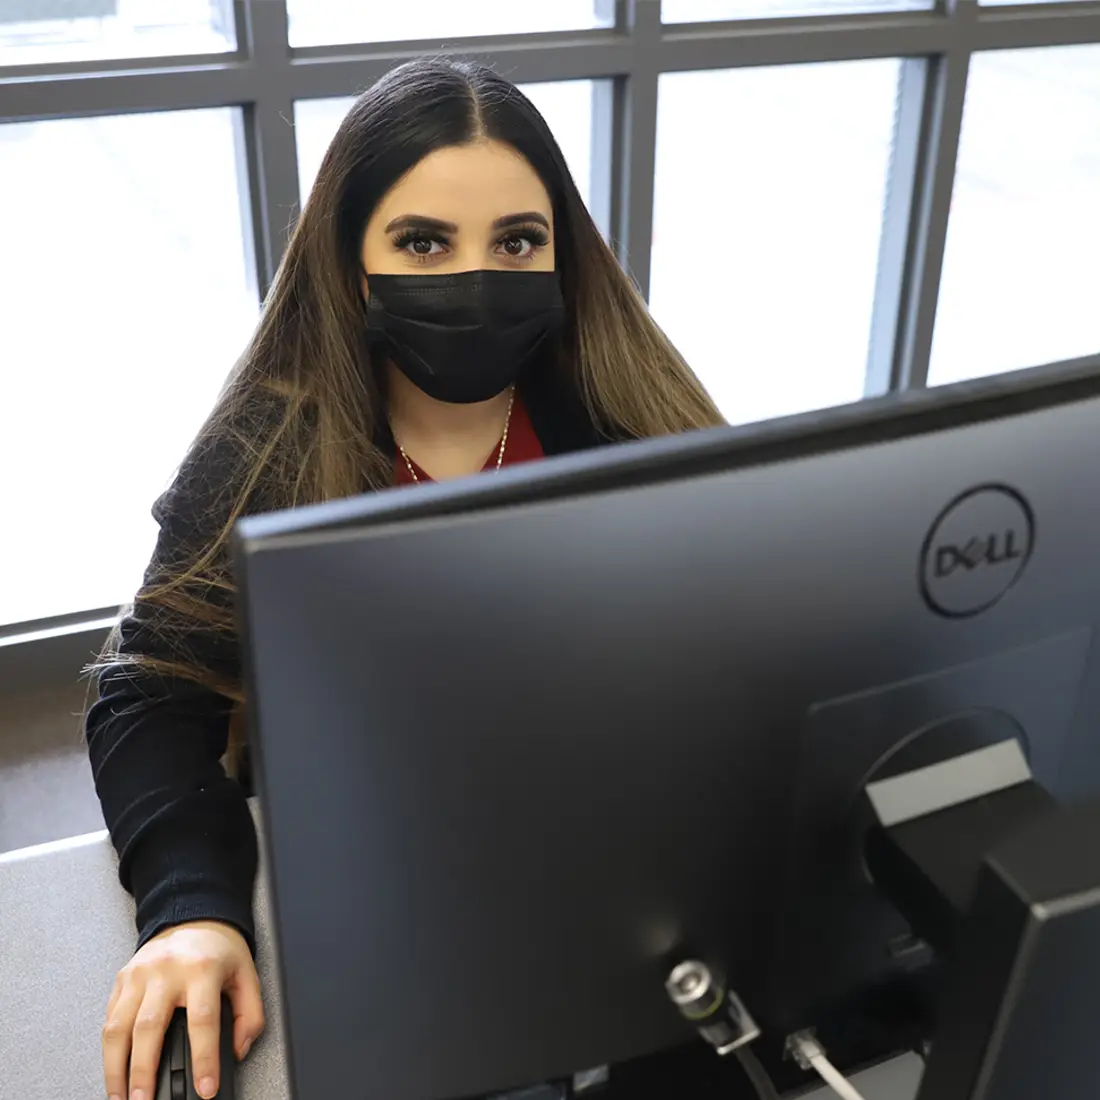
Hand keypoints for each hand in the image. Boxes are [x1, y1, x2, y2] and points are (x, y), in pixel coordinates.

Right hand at [102, 920, 263, 1099]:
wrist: (194, 915)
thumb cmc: (219, 948)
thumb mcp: (247, 974)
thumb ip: (250, 1014)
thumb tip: (239, 1050)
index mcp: (202, 969)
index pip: (202, 1020)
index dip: (204, 1059)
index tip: (205, 1088)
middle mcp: (166, 971)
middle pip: (149, 1028)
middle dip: (144, 1072)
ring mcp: (139, 974)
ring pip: (118, 1027)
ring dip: (116, 1069)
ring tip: (121, 1097)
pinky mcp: (122, 979)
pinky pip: (108, 1019)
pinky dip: (108, 1050)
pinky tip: (114, 1071)